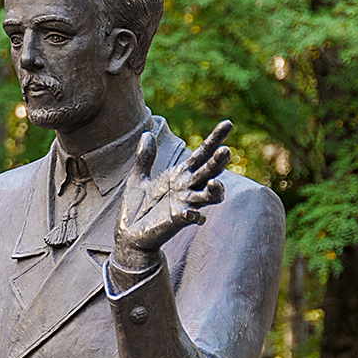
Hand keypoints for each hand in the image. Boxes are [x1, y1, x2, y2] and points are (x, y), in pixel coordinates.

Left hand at [113, 119, 231, 274]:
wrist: (129, 234)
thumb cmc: (137, 207)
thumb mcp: (137, 178)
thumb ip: (144, 158)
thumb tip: (147, 133)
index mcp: (180, 175)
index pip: (201, 154)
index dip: (215, 139)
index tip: (228, 123)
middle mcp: (187, 188)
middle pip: (208, 171)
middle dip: (218, 162)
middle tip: (225, 150)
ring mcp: (184, 204)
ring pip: (208, 195)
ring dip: (215, 190)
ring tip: (215, 184)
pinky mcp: (177, 220)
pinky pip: (192, 217)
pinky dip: (194, 216)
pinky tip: (193, 215)